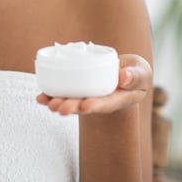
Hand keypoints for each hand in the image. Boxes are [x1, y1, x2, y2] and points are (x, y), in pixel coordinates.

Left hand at [36, 54, 150, 115]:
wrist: (123, 74)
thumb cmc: (134, 74)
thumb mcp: (141, 73)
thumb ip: (136, 76)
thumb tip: (124, 77)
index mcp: (116, 99)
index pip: (106, 104)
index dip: (95, 105)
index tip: (86, 106)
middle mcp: (99, 100)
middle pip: (84, 105)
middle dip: (72, 107)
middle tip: (60, 109)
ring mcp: (86, 95)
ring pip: (71, 100)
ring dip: (58, 103)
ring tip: (47, 103)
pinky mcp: (76, 89)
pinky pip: (62, 92)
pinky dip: (50, 95)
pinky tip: (40, 98)